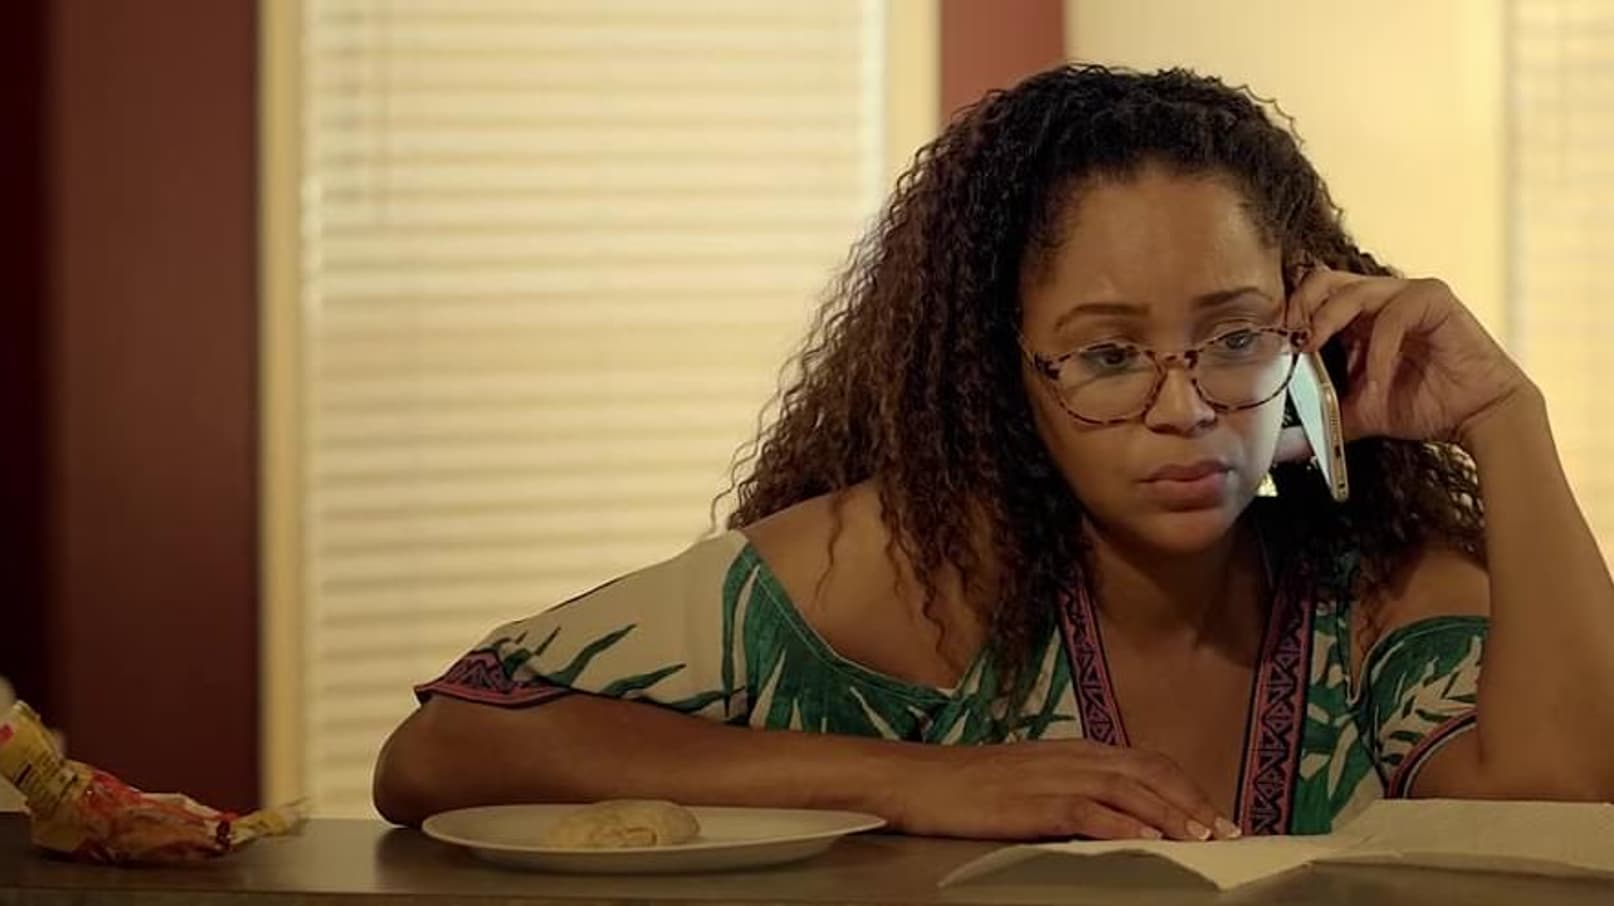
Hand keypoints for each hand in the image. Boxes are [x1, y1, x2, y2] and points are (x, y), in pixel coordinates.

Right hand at [891, 739, 1237, 841]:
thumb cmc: (966, 787)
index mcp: (1073, 750)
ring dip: (1171, 812)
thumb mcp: (1029, 783)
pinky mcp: (1029, 802)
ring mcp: (1050, 776)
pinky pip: (1086, 810)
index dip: (1187, 787)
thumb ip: (1073, 792)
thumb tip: (1117, 818)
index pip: (1146, 762)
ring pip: (1127, 787)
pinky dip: (1121, 822)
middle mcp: (1070, 756)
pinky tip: (1145, 839)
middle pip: (1149, 769)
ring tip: (1203, 839)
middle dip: (1194, 800)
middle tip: (1229, 831)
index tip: (1219, 816)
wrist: (913, 779)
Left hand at [1275, 266, 1532, 458]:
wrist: (1476, 416)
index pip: (1310, 298)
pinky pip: (1393, 315)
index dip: (1287, 317)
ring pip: (1352, 290)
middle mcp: (1376, 299)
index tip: (1266, 347)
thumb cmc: (1422, 405)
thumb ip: (1321, 420)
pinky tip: (1375, 379)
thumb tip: (1280, 447)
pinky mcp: (1434, 299)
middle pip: (1323, 280)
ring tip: (1311, 350)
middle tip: (1285, 341)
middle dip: (1298, 307)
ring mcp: (1405, 295)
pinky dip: (1377, 349)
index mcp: (1354, 318)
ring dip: (1327, 321)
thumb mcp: (1358, 414)